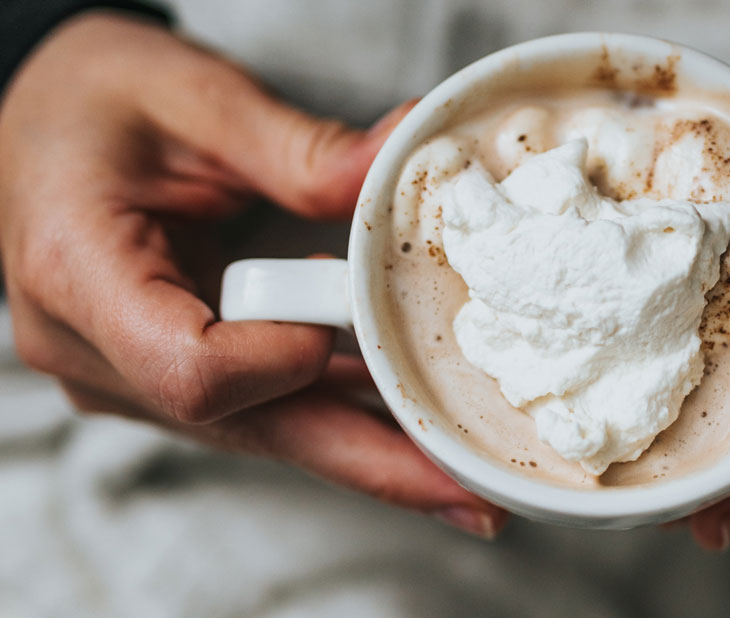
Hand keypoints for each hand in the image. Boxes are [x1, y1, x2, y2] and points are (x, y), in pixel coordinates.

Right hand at [0, 12, 504, 537]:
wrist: (45, 118)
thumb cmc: (97, 99)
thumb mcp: (194, 97)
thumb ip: (297, 147)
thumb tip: (399, 167)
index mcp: (79, 275)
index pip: (192, 370)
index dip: (285, 362)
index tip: (350, 321)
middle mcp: (97, 351)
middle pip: (252, 428)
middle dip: (371, 462)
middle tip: (468, 490)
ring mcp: (132, 375)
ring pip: (270, 430)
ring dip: (369, 446)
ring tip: (465, 463)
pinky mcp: (171, 374)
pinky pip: (268, 406)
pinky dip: (341, 408)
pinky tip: (412, 416)